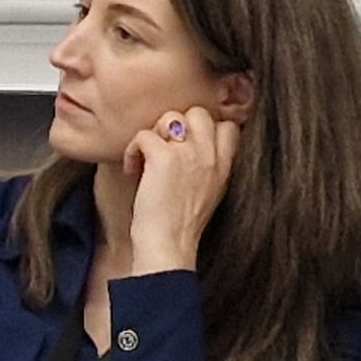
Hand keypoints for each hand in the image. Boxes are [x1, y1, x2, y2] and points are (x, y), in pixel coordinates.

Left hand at [120, 105, 241, 276]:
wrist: (169, 248)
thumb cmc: (183, 226)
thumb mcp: (211, 192)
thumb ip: (210, 166)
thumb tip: (192, 143)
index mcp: (225, 165)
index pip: (227, 125)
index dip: (205, 128)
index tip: (186, 145)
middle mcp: (210, 155)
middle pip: (198, 112)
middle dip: (177, 125)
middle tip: (163, 149)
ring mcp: (188, 154)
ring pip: (170, 116)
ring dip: (153, 135)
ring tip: (146, 159)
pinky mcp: (163, 158)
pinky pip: (144, 134)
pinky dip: (132, 150)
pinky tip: (132, 170)